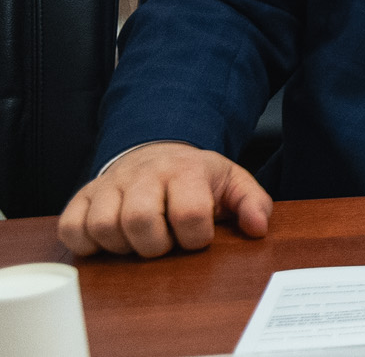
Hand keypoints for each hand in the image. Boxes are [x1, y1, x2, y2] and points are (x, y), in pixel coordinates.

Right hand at [58, 142, 270, 258]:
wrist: (157, 153)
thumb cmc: (195, 177)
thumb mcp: (233, 183)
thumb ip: (253, 203)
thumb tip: (258, 227)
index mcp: (185, 170)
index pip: (188, 213)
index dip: (195, 237)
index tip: (197, 237)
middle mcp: (144, 174)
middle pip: (139, 221)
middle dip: (156, 246)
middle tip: (165, 243)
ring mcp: (109, 184)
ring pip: (103, 226)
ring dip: (122, 246)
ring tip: (139, 241)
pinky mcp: (83, 196)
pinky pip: (71, 228)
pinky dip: (87, 243)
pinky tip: (109, 241)